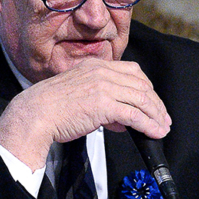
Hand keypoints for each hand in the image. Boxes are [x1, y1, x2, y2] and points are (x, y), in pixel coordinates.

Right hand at [0, 60, 171, 170]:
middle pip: (141, 85)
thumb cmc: (51, 108)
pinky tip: (153, 133)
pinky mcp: (103, 104)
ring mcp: (103, 86)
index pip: (132, 72)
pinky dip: (148, 125)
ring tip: (162, 129)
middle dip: (156, 104)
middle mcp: (101, 72)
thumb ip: (101, 102)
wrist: (34, 114)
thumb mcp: (79, 95)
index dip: (147, 88)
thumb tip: (121, 119)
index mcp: (95, 66)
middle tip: (163, 119)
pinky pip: (134, 115)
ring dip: (156, 116)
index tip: (153, 103)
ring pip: (141, 99)